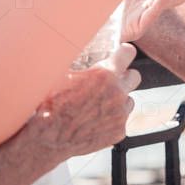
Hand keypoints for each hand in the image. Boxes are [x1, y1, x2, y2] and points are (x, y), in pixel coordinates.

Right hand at [28, 44, 141, 159]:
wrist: (49, 137)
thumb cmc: (52, 105)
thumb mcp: (62, 74)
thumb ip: (79, 62)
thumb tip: (76, 47)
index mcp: (104, 74)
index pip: (128, 53)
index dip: (123, 53)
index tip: (120, 54)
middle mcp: (117, 93)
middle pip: (135, 76)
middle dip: (124, 76)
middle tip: (111, 80)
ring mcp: (120, 114)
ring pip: (129, 99)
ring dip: (118, 99)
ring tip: (99, 103)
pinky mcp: (119, 131)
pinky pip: (122, 119)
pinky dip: (112, 118)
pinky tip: (95, 119)